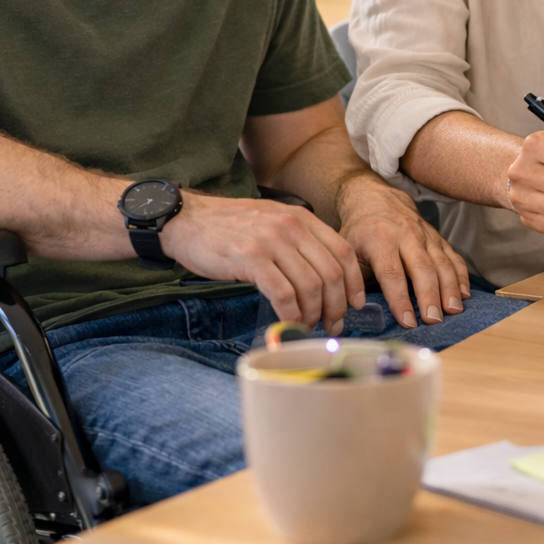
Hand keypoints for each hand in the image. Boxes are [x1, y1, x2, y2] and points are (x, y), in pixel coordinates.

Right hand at [161, 192, 365, 333]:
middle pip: (330, 273)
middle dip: (337, 305)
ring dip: (314, 313)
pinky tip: (289, 321)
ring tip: (308, 325)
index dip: (354, 282)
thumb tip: (325, 278)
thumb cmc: (230, 228)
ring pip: (310, 286)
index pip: (343, 251)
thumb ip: (299, 242)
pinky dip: (291, 314)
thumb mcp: (273, 223)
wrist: (188, 220)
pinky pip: (283, 294)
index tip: (355, 304)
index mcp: (302, 218)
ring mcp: (271, 241)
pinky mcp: (250, 259)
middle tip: (332, 324)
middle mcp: (291, 226)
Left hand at [336, 175, 470, 328]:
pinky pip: (454, 258)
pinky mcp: (439, 238)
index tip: (408, 322)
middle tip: (434, 320)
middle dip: (430, 296)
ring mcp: (426, 235)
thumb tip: (357, 309)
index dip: (400, 300)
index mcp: (380, 240)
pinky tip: (464, 296)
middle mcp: (407, 235)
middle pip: (422, 269)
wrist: (376, 199)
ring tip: (453, 311)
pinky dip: (461, 277)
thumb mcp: (348, 251)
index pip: (392, 274)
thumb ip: (353, 278)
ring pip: (442, 263)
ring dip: (450, 289)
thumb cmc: (360, 231)